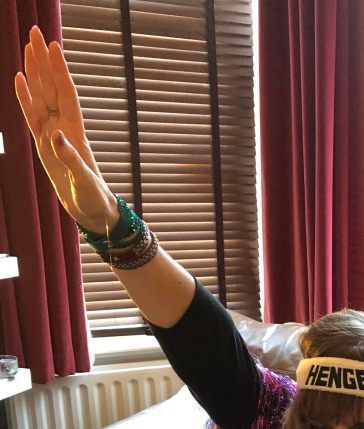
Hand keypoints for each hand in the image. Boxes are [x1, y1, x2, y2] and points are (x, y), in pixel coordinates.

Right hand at [15, 26, 117, 233]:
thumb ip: (71, 159)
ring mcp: (52, 134)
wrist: (93, 211)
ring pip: (40, 96)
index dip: (59, 71)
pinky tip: (19, 79)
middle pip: (51, 87)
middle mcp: (64, 127)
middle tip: (35, 32)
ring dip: (34, 72)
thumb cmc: (94, 198)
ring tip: (27, 47)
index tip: (53, 46)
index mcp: (76, 132)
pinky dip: (25, 97)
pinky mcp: (43, 144)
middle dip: (43, 60)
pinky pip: (31, 115)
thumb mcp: (84, 181)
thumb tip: (56, 136)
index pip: (66, 94)